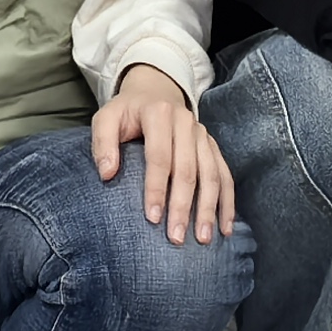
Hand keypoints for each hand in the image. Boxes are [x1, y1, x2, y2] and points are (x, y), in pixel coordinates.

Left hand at [90, 64, 236, 242]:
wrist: (154, 92)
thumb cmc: (126, 113)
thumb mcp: (106, 118)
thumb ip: (103, 143)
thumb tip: (107, 174)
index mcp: (159, 114)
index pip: (159, 156)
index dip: (156, 188)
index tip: (153, 219)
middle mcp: (186, 122)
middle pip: (188, 169)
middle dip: (183, 206)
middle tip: (177, 238)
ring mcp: (202, 134)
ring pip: (211, 174)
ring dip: (209, 208)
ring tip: (203, 238)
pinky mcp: (212, 146)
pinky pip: (224, 175)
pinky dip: (228, 202)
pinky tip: (225, 227)